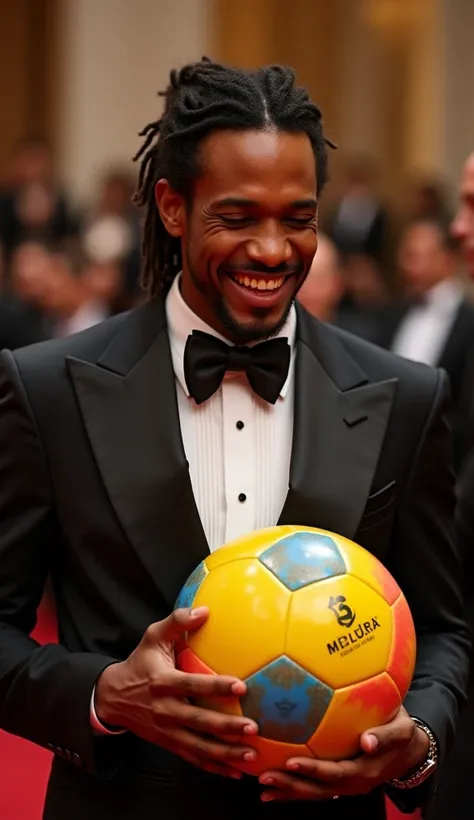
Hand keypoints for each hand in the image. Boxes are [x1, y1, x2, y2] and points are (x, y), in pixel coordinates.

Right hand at [95, 606, 257, 777]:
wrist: (112, 697)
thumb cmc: (140, 663)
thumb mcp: (152, 637)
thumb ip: (177, 621)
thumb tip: (205, 610)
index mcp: (164, 682)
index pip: (193, 685)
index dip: (217, 686)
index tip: (241, 686)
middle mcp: (166, 709)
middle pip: (199, 721)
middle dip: (226, 728)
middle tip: (252, 728)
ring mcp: (167, 730)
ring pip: (199, 746)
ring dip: (225, 754)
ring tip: (251, 756)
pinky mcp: (169, 743)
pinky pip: (193, 758)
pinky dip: (214, 767)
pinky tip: (236, 772)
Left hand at [258, 706, 429, 801]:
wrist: (410, 750)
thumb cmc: (403, 732)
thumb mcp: (402, 729)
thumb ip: (385, 735)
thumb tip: (367, 741)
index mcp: (366, 770)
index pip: (336, 773)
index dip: (313, 770)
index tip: (291, 761)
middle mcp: (354, 783)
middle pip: (319, 789)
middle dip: (291, 785)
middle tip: (265, 776)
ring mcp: (347, 785)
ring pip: (315, 792)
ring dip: (289, 790)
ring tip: (263, 786)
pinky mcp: (341, 781)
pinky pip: (316, 788)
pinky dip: (295, 788)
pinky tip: (274, 785)